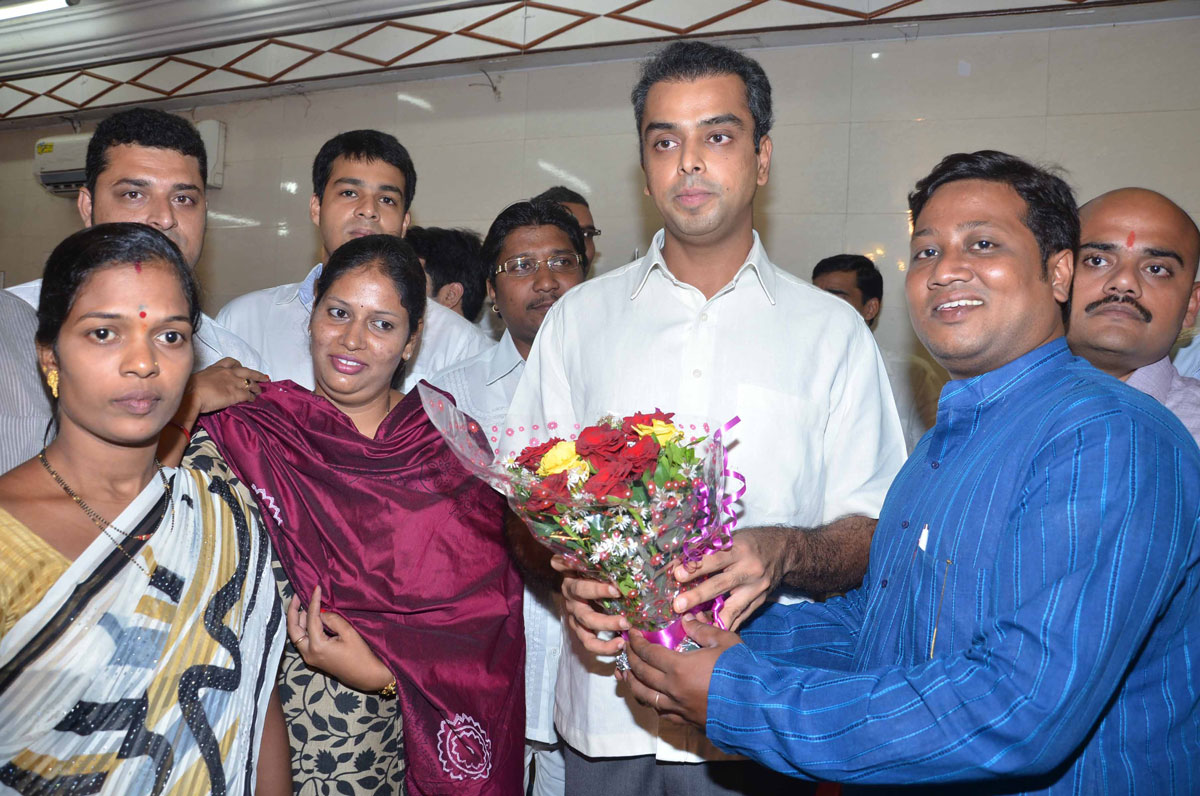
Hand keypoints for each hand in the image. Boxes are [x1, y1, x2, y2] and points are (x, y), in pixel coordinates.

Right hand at [186, 357, 266, 414]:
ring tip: (260, 392)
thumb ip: (209, 379)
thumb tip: (210, 386)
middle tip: (265, 378)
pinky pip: (248, 395)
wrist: (191, 394)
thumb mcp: (200, 378)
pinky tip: (253, 400)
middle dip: (257, 374)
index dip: (240, 366)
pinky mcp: (236, 394)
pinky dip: (252, 397)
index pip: (231, 362)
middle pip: (247, 371)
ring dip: (257, 387)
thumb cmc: (190, 388)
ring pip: (250, 383)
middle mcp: (228, 373)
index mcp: (217, 368)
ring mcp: (233, 382)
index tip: (243, 368)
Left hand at [287, 585, 393, 691]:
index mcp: (317, 646)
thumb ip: (333, 620)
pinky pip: (304, 640)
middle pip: (293, 629)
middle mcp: (308, 653)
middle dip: (293, 611)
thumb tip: (322, 612)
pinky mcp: (314, 658)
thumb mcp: (349, 633)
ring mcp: (310, 657)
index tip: (316, 588)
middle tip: (297, 596)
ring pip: (297, 635)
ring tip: (303, 604)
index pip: (311, 618)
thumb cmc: (361, 655)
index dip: (314, 602)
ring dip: (298, 619)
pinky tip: (310, 618)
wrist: (367, 676)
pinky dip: (304, 628)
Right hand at [552, 554, 628, 654]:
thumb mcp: (578, 562)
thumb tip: (562, 557)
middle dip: (605, 621)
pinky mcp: (581, 631)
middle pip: (586, 617)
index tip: (616, 590)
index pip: (581, 589)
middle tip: (625, 621)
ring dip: (604, 641)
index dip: (597, 591)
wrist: (575, 581)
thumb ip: (571, 560)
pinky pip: (590, 644)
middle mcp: (572, 604)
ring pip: (586, 635)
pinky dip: (604, 648)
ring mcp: (576, 620)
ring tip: (622, 640)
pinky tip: (620, 644)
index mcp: (571, 586)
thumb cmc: (583, 569)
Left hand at [620, 616, 741, 728]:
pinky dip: (650, 702)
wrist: (757, 706)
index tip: (632, 634)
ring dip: (632, 684)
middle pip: (641, 674)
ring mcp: (678, 708)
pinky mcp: (686, 721)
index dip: (636, 642)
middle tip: (626, 649)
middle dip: (630, 659)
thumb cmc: (741, 671)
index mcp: (678, 667)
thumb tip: (686, 618)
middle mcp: (672, 689)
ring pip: (645, 697)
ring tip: (625, 675)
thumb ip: (701, 629)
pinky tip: (650, 697)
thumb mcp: (724, 641)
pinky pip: (661, 712)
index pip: (648, 653)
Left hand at [672, 527, 792, 630]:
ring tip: (692, 625)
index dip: (696, 567)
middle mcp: (749, 570)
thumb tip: (678, 564)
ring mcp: (756, 589)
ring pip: (732, 607)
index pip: (715, 559)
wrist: (782, 551)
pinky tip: (708, 631)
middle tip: (678, 605)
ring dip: (711, 618)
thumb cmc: (749, 542)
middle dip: (698, 596)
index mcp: (740, 550)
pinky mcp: (759, 602)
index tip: (677, 574)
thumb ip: (707, 551)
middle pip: (721, 585)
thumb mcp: (731, 538)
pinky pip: (740, 617)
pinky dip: (724, 625)